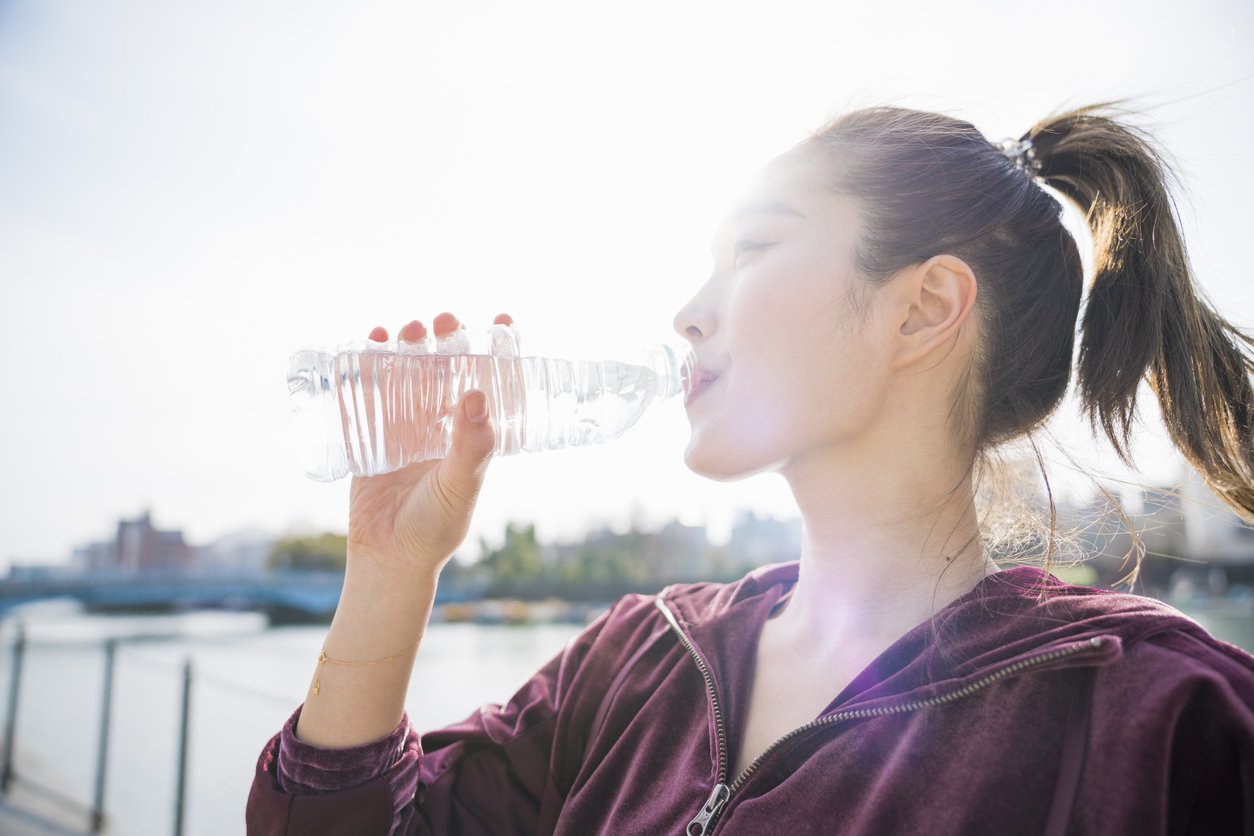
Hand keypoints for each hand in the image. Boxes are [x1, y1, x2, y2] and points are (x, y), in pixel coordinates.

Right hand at [345, 312, 512, 580]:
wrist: (388, 559)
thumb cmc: (435, 528)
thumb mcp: (460, 485)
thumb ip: (471, 446)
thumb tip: (478, 395)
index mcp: (471, 435)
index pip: (490, 383)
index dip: (496, 350)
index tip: (501, 319)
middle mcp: (441, 426)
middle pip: (445, 369)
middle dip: (446, 339)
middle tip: (444, 320)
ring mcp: (405, 428)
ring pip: (408, 375)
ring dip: (408, 346)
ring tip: (407, 329)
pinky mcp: (371, 435)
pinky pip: (369, 394)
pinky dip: (367, 365)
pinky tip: (369, 342)